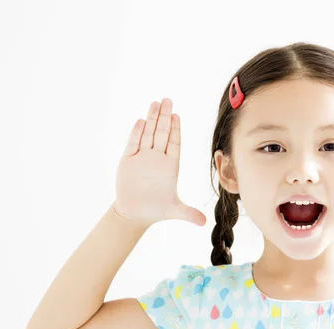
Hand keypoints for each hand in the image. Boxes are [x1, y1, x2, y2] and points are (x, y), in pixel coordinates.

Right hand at [112, 98, 206, 227]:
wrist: (136, 213)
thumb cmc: (156, 210)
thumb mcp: (175, 211)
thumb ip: (189, 214)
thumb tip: (204, 223)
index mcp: (170, 166)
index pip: (174, 143)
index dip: (175, 130)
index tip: (177, 116)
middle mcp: (157, 158)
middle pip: (161, 134)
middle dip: (164, 117)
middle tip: (168, 100)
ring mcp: (142, 158)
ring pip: (147, 134)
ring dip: (151, 119)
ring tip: (155, 103)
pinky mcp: (128, 161)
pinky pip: (133, 144)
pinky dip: (136, 133)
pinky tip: (140, 121)